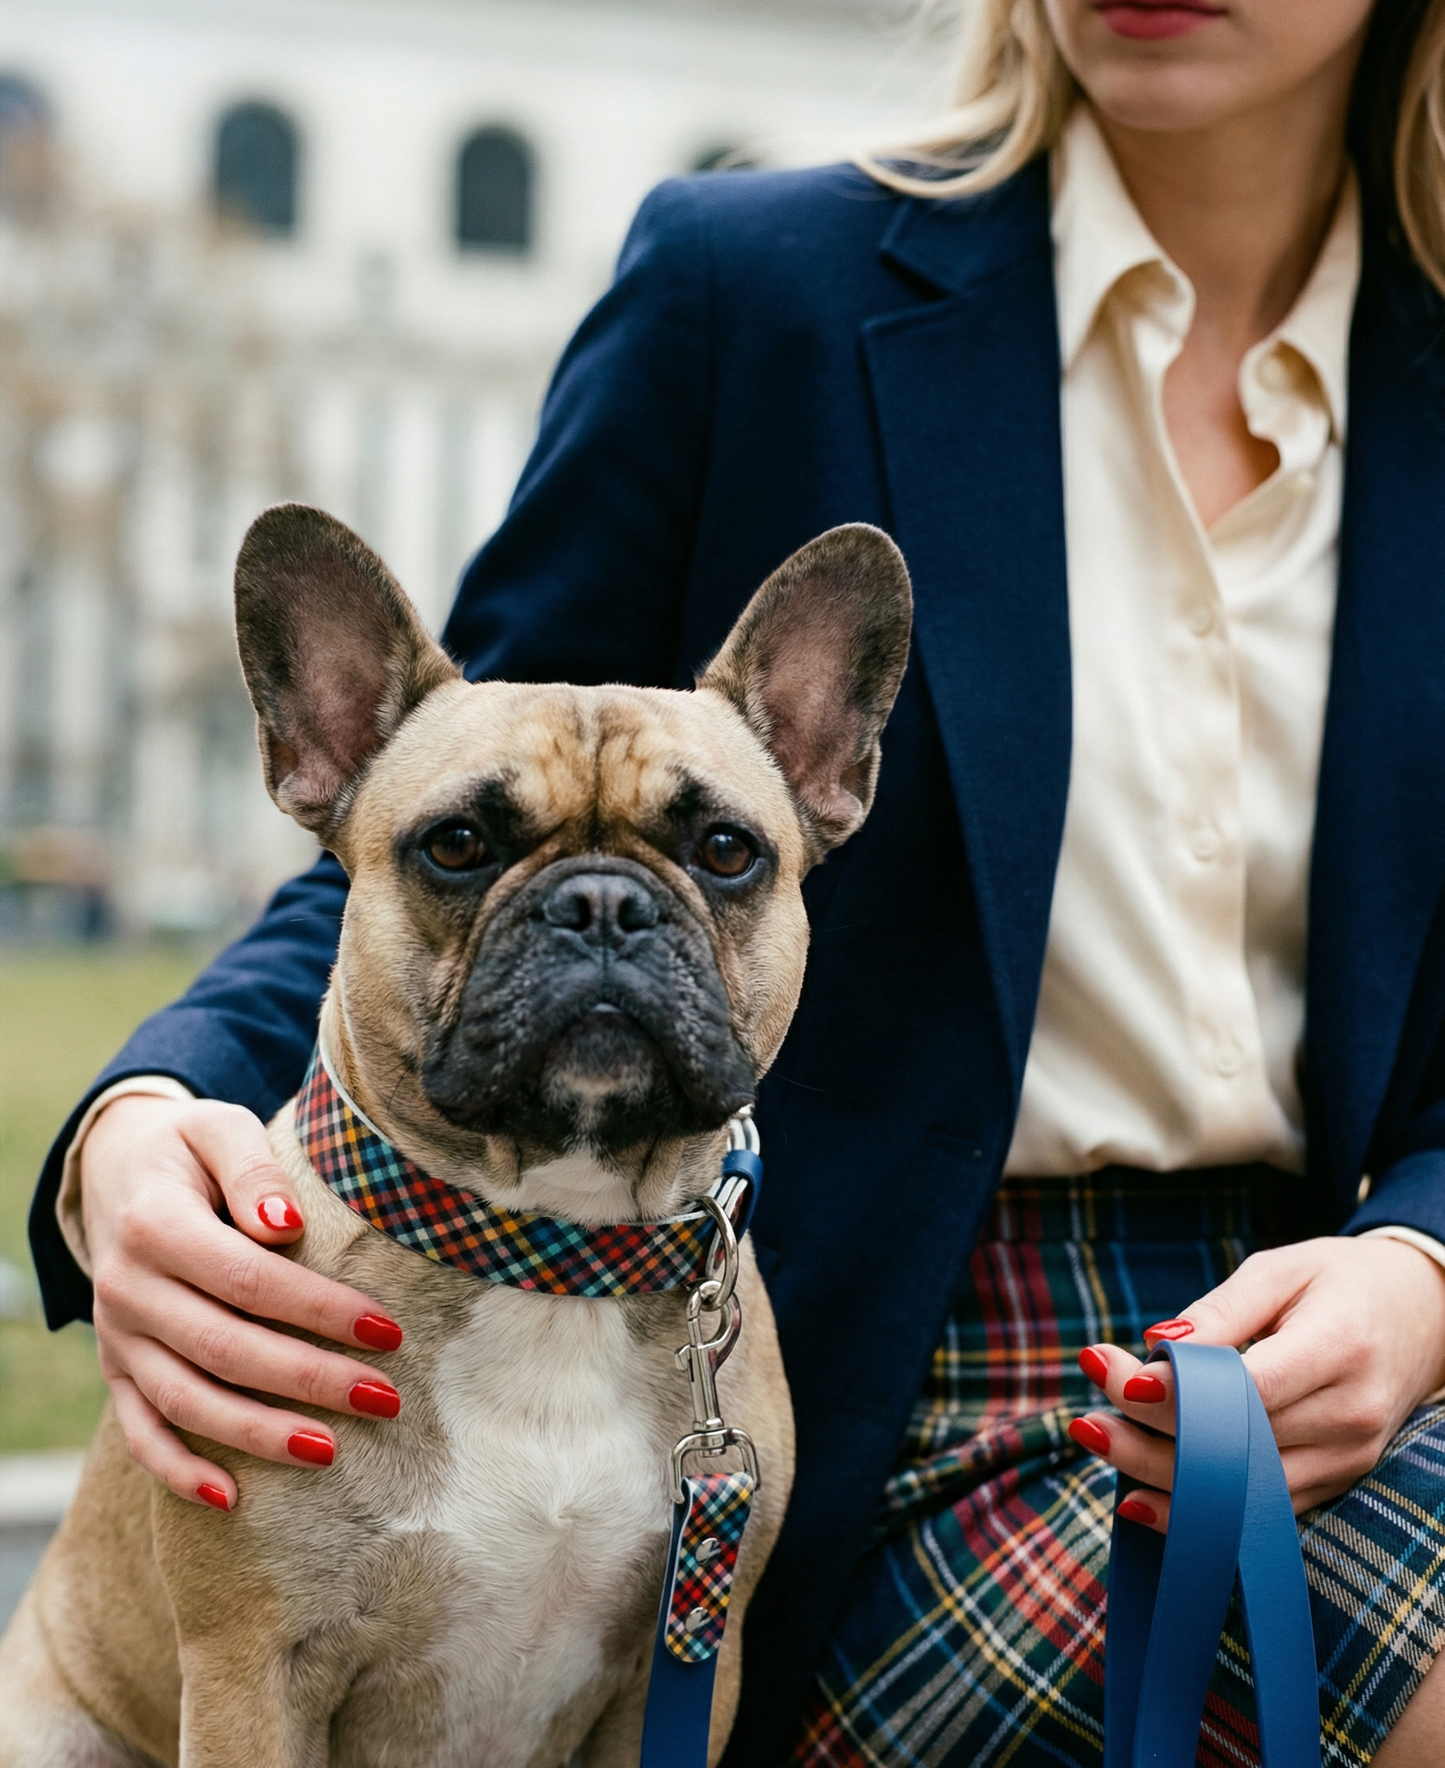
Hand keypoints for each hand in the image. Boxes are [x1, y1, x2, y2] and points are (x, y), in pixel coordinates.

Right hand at [83, 1094, 404, 1512]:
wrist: (115, 1168)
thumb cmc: (192, 1148)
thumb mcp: (220, 1128)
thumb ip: (252, 1169)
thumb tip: (285, 1225)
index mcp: (156, 1225)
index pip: (247, 1279)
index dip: (318, 1309)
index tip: (388, 1330)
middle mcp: (128, 1288)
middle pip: (224, 1347)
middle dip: (308, 1379)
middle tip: (385, 1399)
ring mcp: (119, 1336)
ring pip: (185, 1399)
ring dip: (257, 1434)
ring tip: (331, 1452)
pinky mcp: (117, 1368)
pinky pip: (140, 1430)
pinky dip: (177, 1471)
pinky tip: (231, 1499)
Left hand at [1070, 1236, 1444, 1532]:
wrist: (1423, 1315)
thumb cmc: (1339, 1282)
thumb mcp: (1280, 1270)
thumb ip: (1219, 1311)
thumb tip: (1158, 1346)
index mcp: (1338, 1348)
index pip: (1250, 1388)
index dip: (1180, 1396)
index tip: (1115, 1382)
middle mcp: (1349, 1415)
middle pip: (1239, 1446)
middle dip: (1150, 1434)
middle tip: (1084, 1417)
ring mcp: (1348, 1457)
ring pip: (1245, 1491)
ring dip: (1162, 1475)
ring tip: (1098, 1446)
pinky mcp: (1337, 1481)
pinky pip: (1262, 1510)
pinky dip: (1200, 1506)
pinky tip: (1140, 1495)